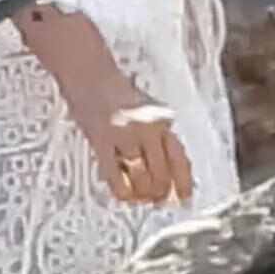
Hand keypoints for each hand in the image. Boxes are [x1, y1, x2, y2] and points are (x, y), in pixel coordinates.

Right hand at [67, 75, 194, 206]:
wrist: (89, 74)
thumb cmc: (116, 92)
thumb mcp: (148, 112)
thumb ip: (159, 139)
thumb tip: (169, 176)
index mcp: (161, 120)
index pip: (180, 158)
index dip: (184, 183)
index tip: (185, 198)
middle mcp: (147, 127)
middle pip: (162, 172)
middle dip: (160, 192)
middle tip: (156, 199)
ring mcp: (124, 135)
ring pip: (142, 177)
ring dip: (143, 194)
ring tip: (140, 197)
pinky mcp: (101, 141)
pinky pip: (115, 176)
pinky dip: (122, 191)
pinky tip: (124, 195)